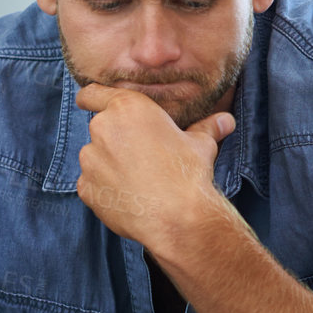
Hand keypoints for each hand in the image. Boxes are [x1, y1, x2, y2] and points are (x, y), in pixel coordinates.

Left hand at [74, 83, 235, 250]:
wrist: (177, 219)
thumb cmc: (189, 175)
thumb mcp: (201, 145)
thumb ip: (207, 128)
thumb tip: (226, 121)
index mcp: (127, 108)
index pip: (93, 93)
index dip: (90, 98)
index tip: (87, 102)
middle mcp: (103, 128)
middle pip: (100, 128)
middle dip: (114, 140)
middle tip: (140, 157)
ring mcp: (90, 159)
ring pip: (95, 157)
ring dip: (109, 165)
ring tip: (138, 181)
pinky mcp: (86, 188)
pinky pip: (93, 184)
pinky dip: (106, 189)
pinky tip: (130, 197)